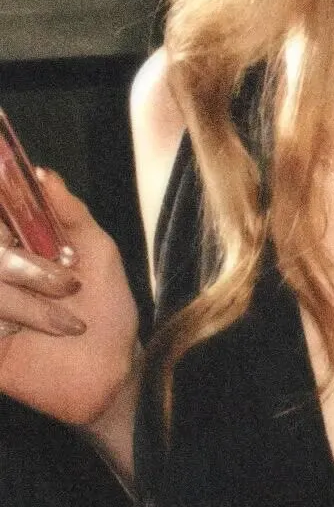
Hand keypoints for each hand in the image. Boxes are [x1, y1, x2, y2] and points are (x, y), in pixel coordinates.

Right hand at [0, 170, 139, 426]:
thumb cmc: (109, 307)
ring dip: (30, 301)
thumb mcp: (97, 251)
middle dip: (28, 269)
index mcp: (20, 251)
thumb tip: (43, 173)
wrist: (112, 370)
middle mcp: (1, 276)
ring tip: (70, 322)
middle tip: (70, 283)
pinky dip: (14, 320)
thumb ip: (69, 213)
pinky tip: (29, 336)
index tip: (4, 181)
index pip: (1, 219)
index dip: (3, 199)